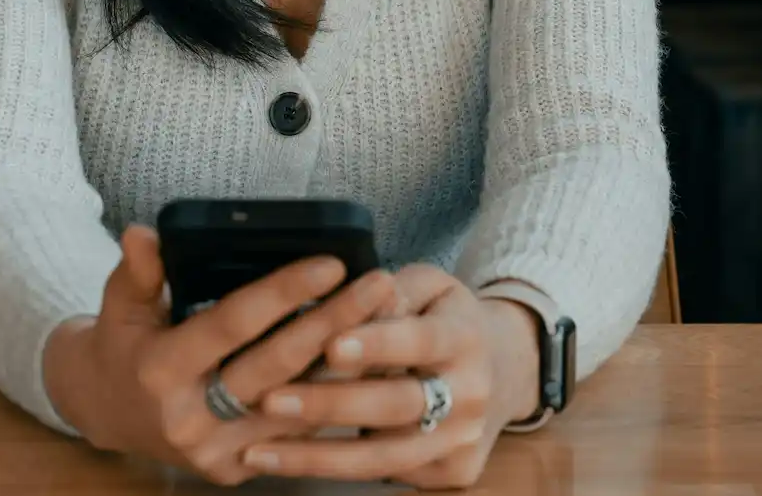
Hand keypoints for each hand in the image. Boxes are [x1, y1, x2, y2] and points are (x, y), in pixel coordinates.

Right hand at [43, 225, 399, 485]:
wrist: (108, 412)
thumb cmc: (123, 345)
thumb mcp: (121, 304)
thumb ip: (139, 270)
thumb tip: (144, 232)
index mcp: (161, 371)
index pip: (232, 325)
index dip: (282, 293)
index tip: (330, 263)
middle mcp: (191, 419)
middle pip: (278, 366)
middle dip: (335, 322)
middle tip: (380, 285)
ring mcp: (218, 451)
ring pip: (298, 406)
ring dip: (348, 362)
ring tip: (391, 319)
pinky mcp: (238, 470)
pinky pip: (298, 433)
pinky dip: (334, 396)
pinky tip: (371, 362)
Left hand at [239, 264, 541, 489]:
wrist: (502, 367)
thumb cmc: (445, 317)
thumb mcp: (429, 285)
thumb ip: (393, 290)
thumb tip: (359, 296)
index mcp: (465, 337)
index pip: (420, 341)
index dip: (377, 344)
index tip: (330, 343)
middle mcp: (471, 394)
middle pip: (397, 406)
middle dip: (331, 405)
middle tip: (271, 399)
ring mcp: (463, 440)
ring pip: (386, 458)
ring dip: (317, 457)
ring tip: (260, 451)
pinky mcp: (453, 474)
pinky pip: (387, 477)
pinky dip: (333, 471)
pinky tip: (288, 461)